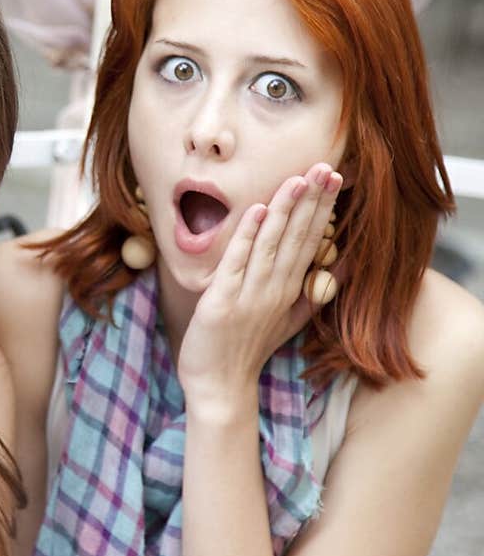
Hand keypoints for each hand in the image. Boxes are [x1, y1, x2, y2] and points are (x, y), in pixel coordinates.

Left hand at [178, 163, 341, 402]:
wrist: (220, 388)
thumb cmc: (248, 351)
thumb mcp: (287, 322)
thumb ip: (309, 295)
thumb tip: (334, 270)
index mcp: (289, 291)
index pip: (310, 241)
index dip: (322, 209)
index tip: (333, 177)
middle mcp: (274, 291)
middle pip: (297, 238)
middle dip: (312, 201)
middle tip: (326, 167)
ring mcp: (249, 297)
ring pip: (271, 245)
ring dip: (285, 211)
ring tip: (298, 179)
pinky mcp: (222, 303)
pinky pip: (237, 263)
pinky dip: (246, 236)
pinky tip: (256, 209)